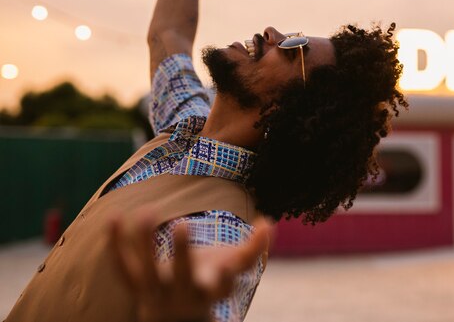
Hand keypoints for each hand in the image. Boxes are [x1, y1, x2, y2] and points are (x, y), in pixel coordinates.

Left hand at [110, 211, 271, 321]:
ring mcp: (157, 293)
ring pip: (148, 271)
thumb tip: (270, 223)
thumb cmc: (211, 282)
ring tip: (147, 213)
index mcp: (212, 291)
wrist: (178, 315)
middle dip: (182, 253)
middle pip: (182, 277)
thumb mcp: (233, 268)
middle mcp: (184, 295)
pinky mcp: (137, 287)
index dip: (226, 277)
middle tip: (182, 224)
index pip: (221, 287)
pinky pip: (123, 268)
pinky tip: (113, 218)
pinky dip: (116, 245)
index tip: (228, 265)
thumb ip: (254, 248)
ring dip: (145, 243)